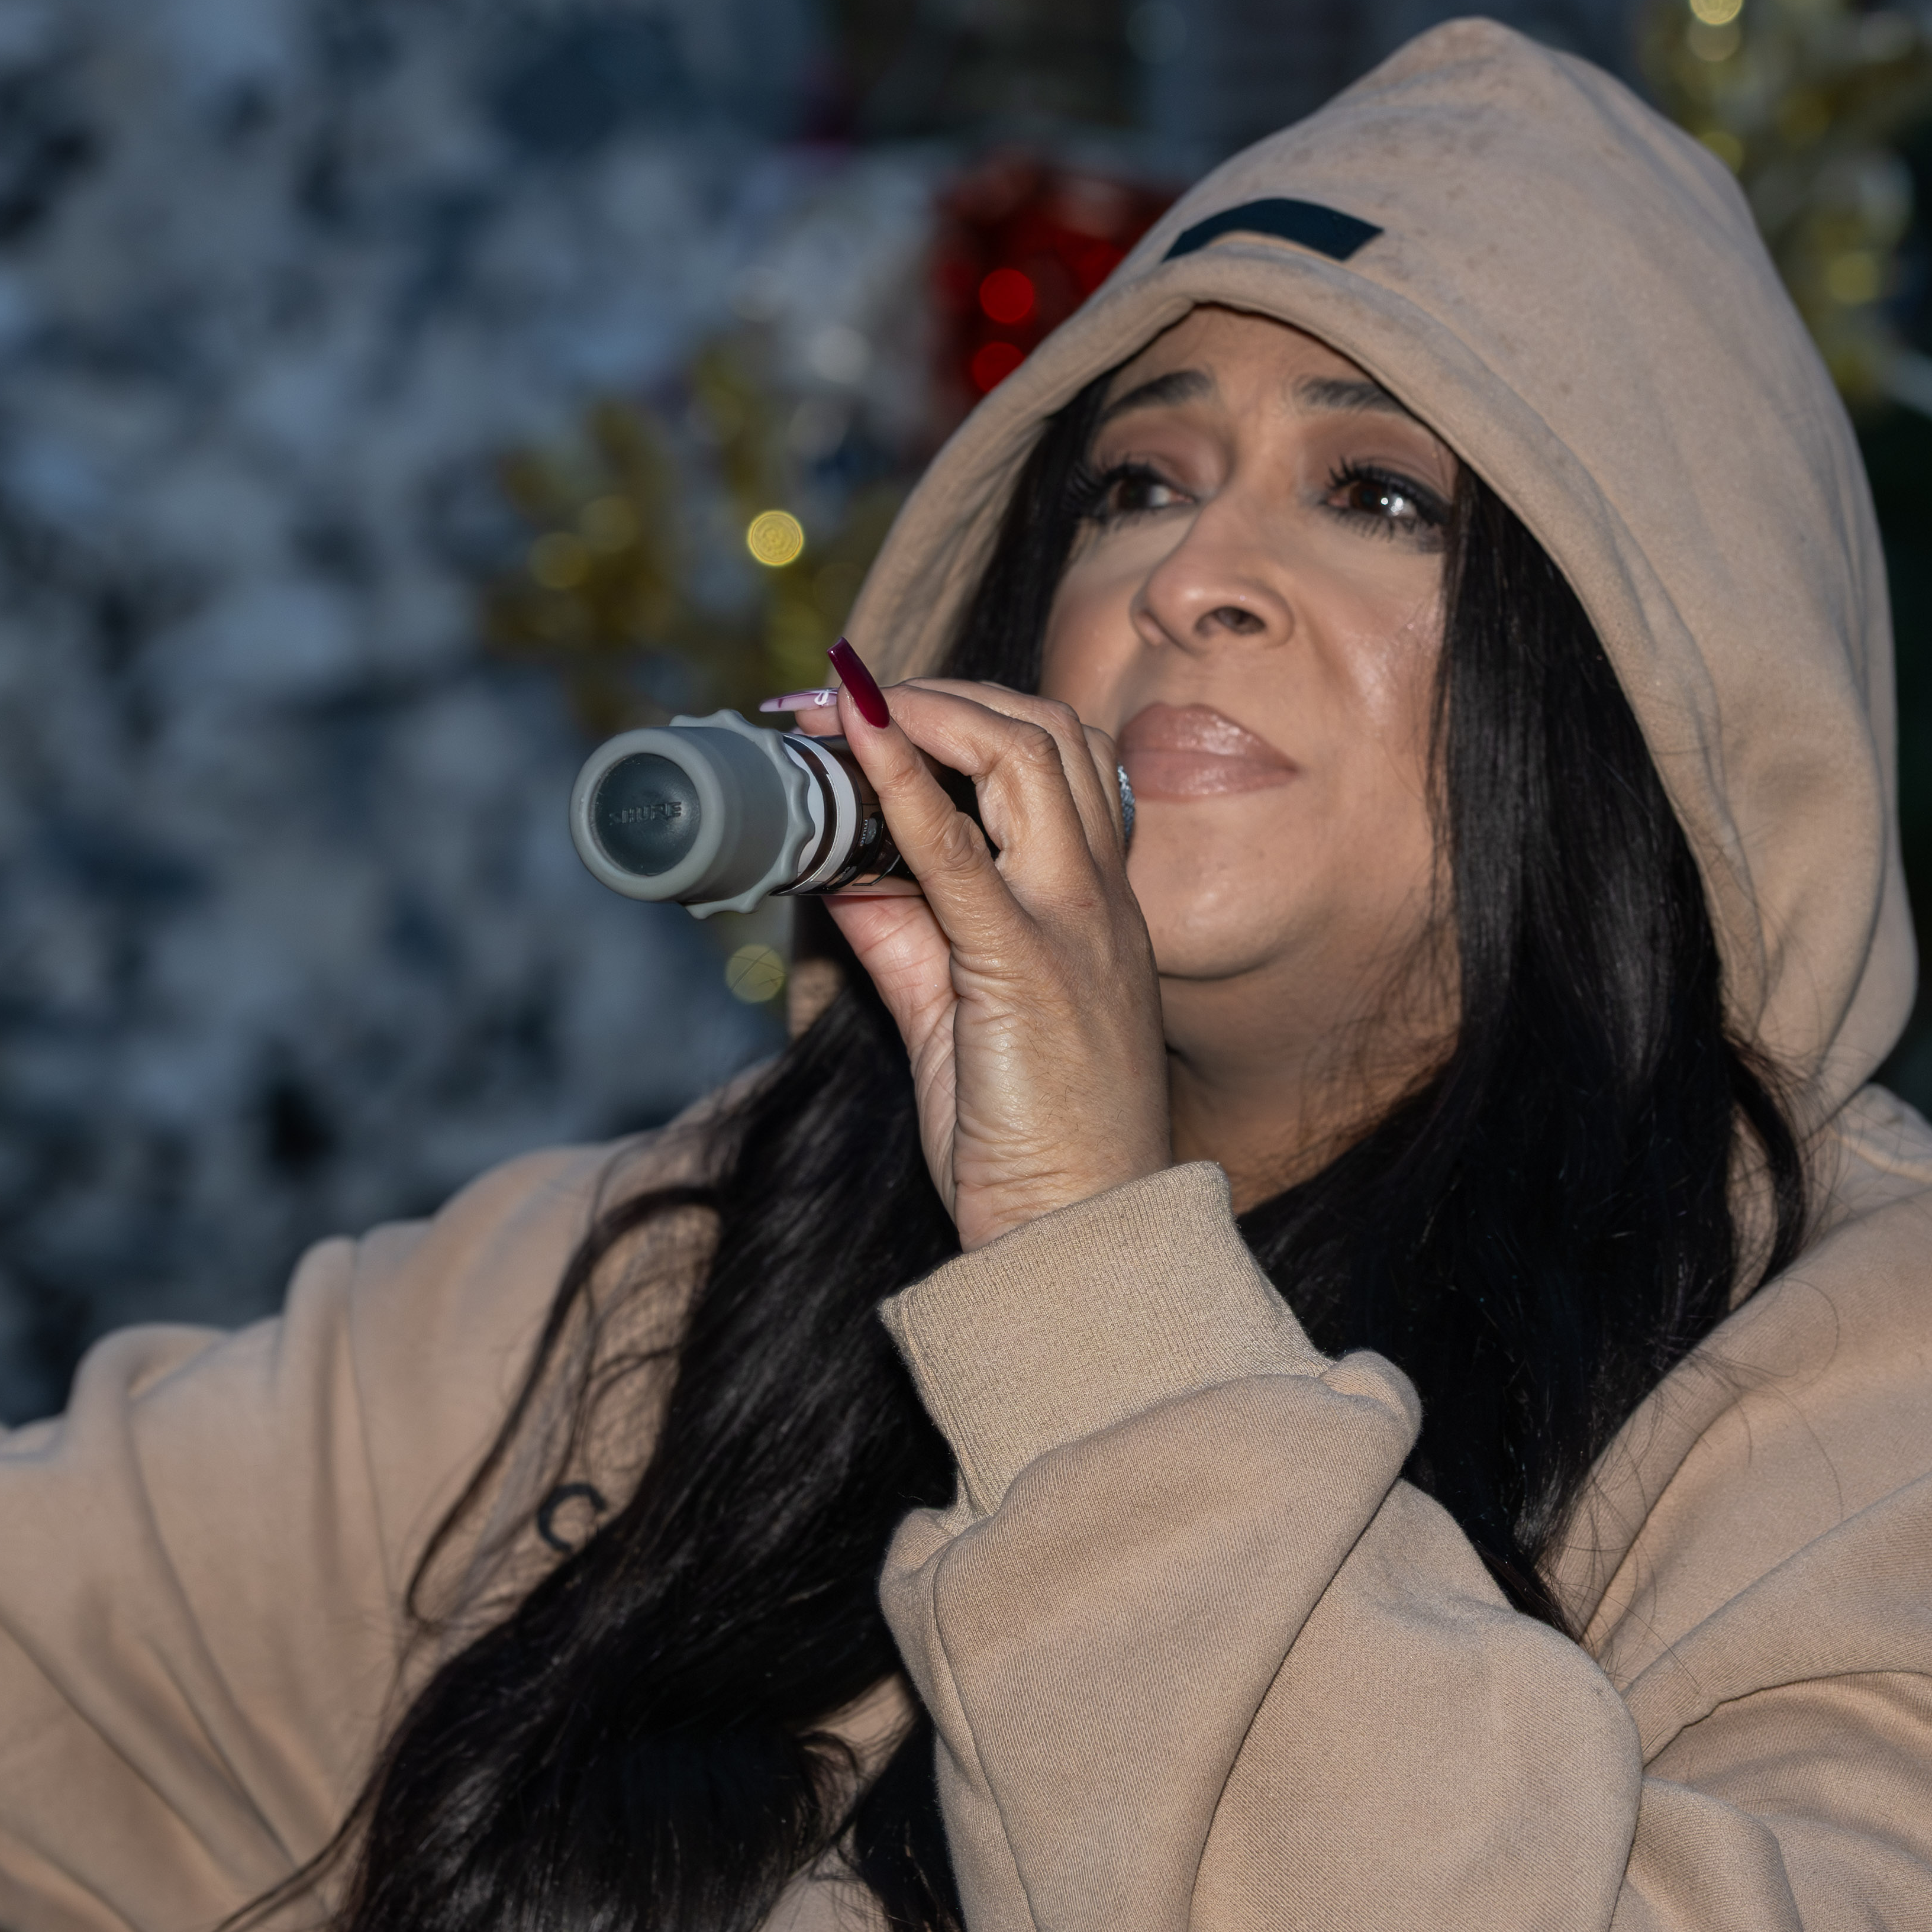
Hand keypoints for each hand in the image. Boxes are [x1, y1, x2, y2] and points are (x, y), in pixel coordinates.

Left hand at [805, 644, 1171, 1252]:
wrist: (1079, 1239)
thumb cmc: (1030, 1141)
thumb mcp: (955, 1014)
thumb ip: (903, 933)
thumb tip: (835, 869)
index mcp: (1094, 905)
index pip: (1056, 760)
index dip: (963, 713)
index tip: (870, 709)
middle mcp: (1096, 898)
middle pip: (1044, 732)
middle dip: (938, 692)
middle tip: (838, 693)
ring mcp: (1070, 925)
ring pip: (1023, 754)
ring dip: (924, 708)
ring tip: (840, 704)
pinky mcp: (1024, 967)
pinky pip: (958, 848)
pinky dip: (899, 777)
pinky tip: (853, 738)